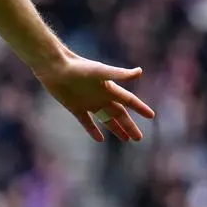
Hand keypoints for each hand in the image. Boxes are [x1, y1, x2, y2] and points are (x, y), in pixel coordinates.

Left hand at [33, 53, 154, 142]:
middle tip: (139, 138)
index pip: (129, 101)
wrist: (54, 67)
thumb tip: (140, 72)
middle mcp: (101, 97)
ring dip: (116, 129)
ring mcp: (88, 103)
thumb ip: (119, 74)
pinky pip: (86, 122)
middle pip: (119, 114)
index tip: (151, 116)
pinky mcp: (75, 107)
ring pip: (105, 119)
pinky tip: (100, 139)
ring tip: (126, 139)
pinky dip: (93, 130)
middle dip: (129, 126)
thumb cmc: (78, 67)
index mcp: (109, 88)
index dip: (140, 108)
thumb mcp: (100, 71)